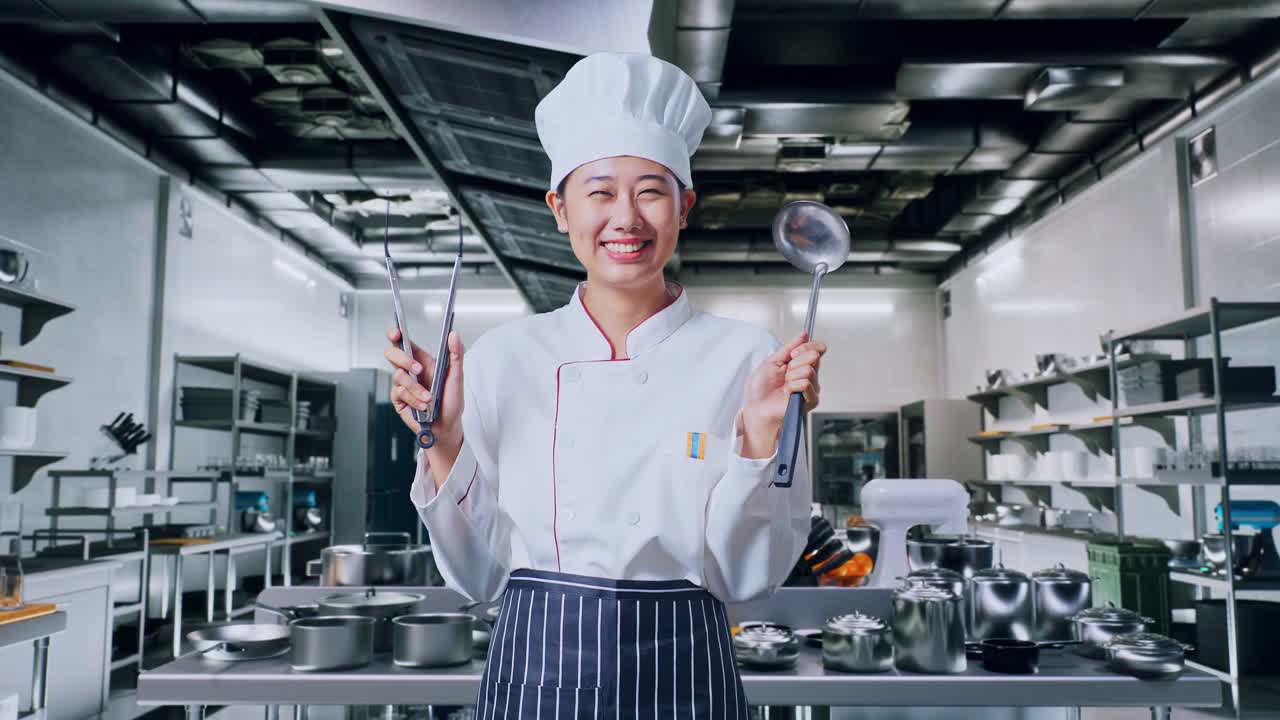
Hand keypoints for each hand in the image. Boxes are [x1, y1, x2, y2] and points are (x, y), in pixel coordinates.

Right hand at [385, 328, 464, 452]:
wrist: (447, 427)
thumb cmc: (452, 402)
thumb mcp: (457, 377)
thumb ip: (456, 354)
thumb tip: (454, 334)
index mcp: (422, 361)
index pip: (404, 343)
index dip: (396, 335)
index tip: (397, 333)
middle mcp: (410, 371)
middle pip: (392, 354)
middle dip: (403, 359)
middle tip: (418, 369)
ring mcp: (403, 385)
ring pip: (398, 376)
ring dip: (416, 388)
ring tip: (430, 398)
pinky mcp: (399, 399)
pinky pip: (400, 393)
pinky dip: (414, 400)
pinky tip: (423, 406)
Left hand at [740, 332, 826, 442]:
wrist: (756, 407)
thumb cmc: (761, 389)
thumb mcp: (772, 361)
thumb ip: (789, 347)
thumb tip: (804, 334)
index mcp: (800, 364)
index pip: (816, 349)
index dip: (805, 347)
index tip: (792, 354)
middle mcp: (808, 375)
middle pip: (814, 357)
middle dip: (795, 362)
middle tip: (785, 373)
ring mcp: (811, 388)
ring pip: (809, 370)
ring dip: (791, 376)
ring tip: (785, 385)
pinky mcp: (810, 400)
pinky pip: (806, 384)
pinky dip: (793, 386)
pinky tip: (788, 392)